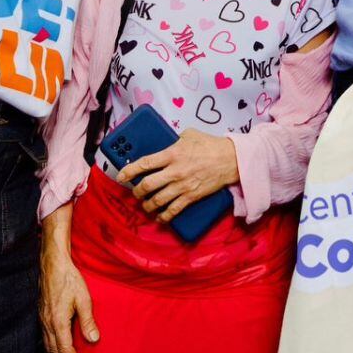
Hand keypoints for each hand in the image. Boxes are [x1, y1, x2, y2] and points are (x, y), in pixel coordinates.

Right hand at [39, 224, 97, 352]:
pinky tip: (59, 343)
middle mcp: (47, 323)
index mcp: (58, 321)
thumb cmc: (69, 279)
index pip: (64, 349)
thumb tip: (93, 339)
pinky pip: (44, 336)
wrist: (53, 265)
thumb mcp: (84, 299)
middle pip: (53, 351)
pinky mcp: (41, 314)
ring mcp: (42, 318)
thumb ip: (88, 321)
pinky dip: (52, 345)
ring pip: (47, 344)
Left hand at [119, 129, 237, 222]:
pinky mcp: (191, 197)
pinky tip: (159, 218)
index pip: (145, 164)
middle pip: (148, 186)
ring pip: (158, 200)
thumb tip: (165, 144)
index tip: (121, 176)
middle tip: (135, 192)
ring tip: (145, 205)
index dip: (129, 171)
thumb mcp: (189, 134)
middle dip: (137, 191)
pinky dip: (164, 217)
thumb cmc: (211, 145)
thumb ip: (174, 140)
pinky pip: (173, 210)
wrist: (231, 160)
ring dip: (147, 205)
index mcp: (172, 154)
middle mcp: (174, 172)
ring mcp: (182, 186)